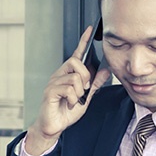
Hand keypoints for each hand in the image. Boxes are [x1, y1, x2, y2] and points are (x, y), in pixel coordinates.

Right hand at [22, 26, 111, 154]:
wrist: (54, 126)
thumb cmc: (66, 112)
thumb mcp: (86, 97)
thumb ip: (95, 84)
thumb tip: (105, 71)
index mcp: (68, 74)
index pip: (76, 54)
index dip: (83, 41)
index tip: (90, 29)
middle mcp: (60, 75)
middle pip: (75, 62)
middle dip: (85, 76)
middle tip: (84, 89)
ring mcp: (53, 83)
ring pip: (74, 78)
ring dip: (79, 92)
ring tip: (75, 100)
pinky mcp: (50, 92)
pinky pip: (67, 89)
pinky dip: (73, 99)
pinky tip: (70, 104)